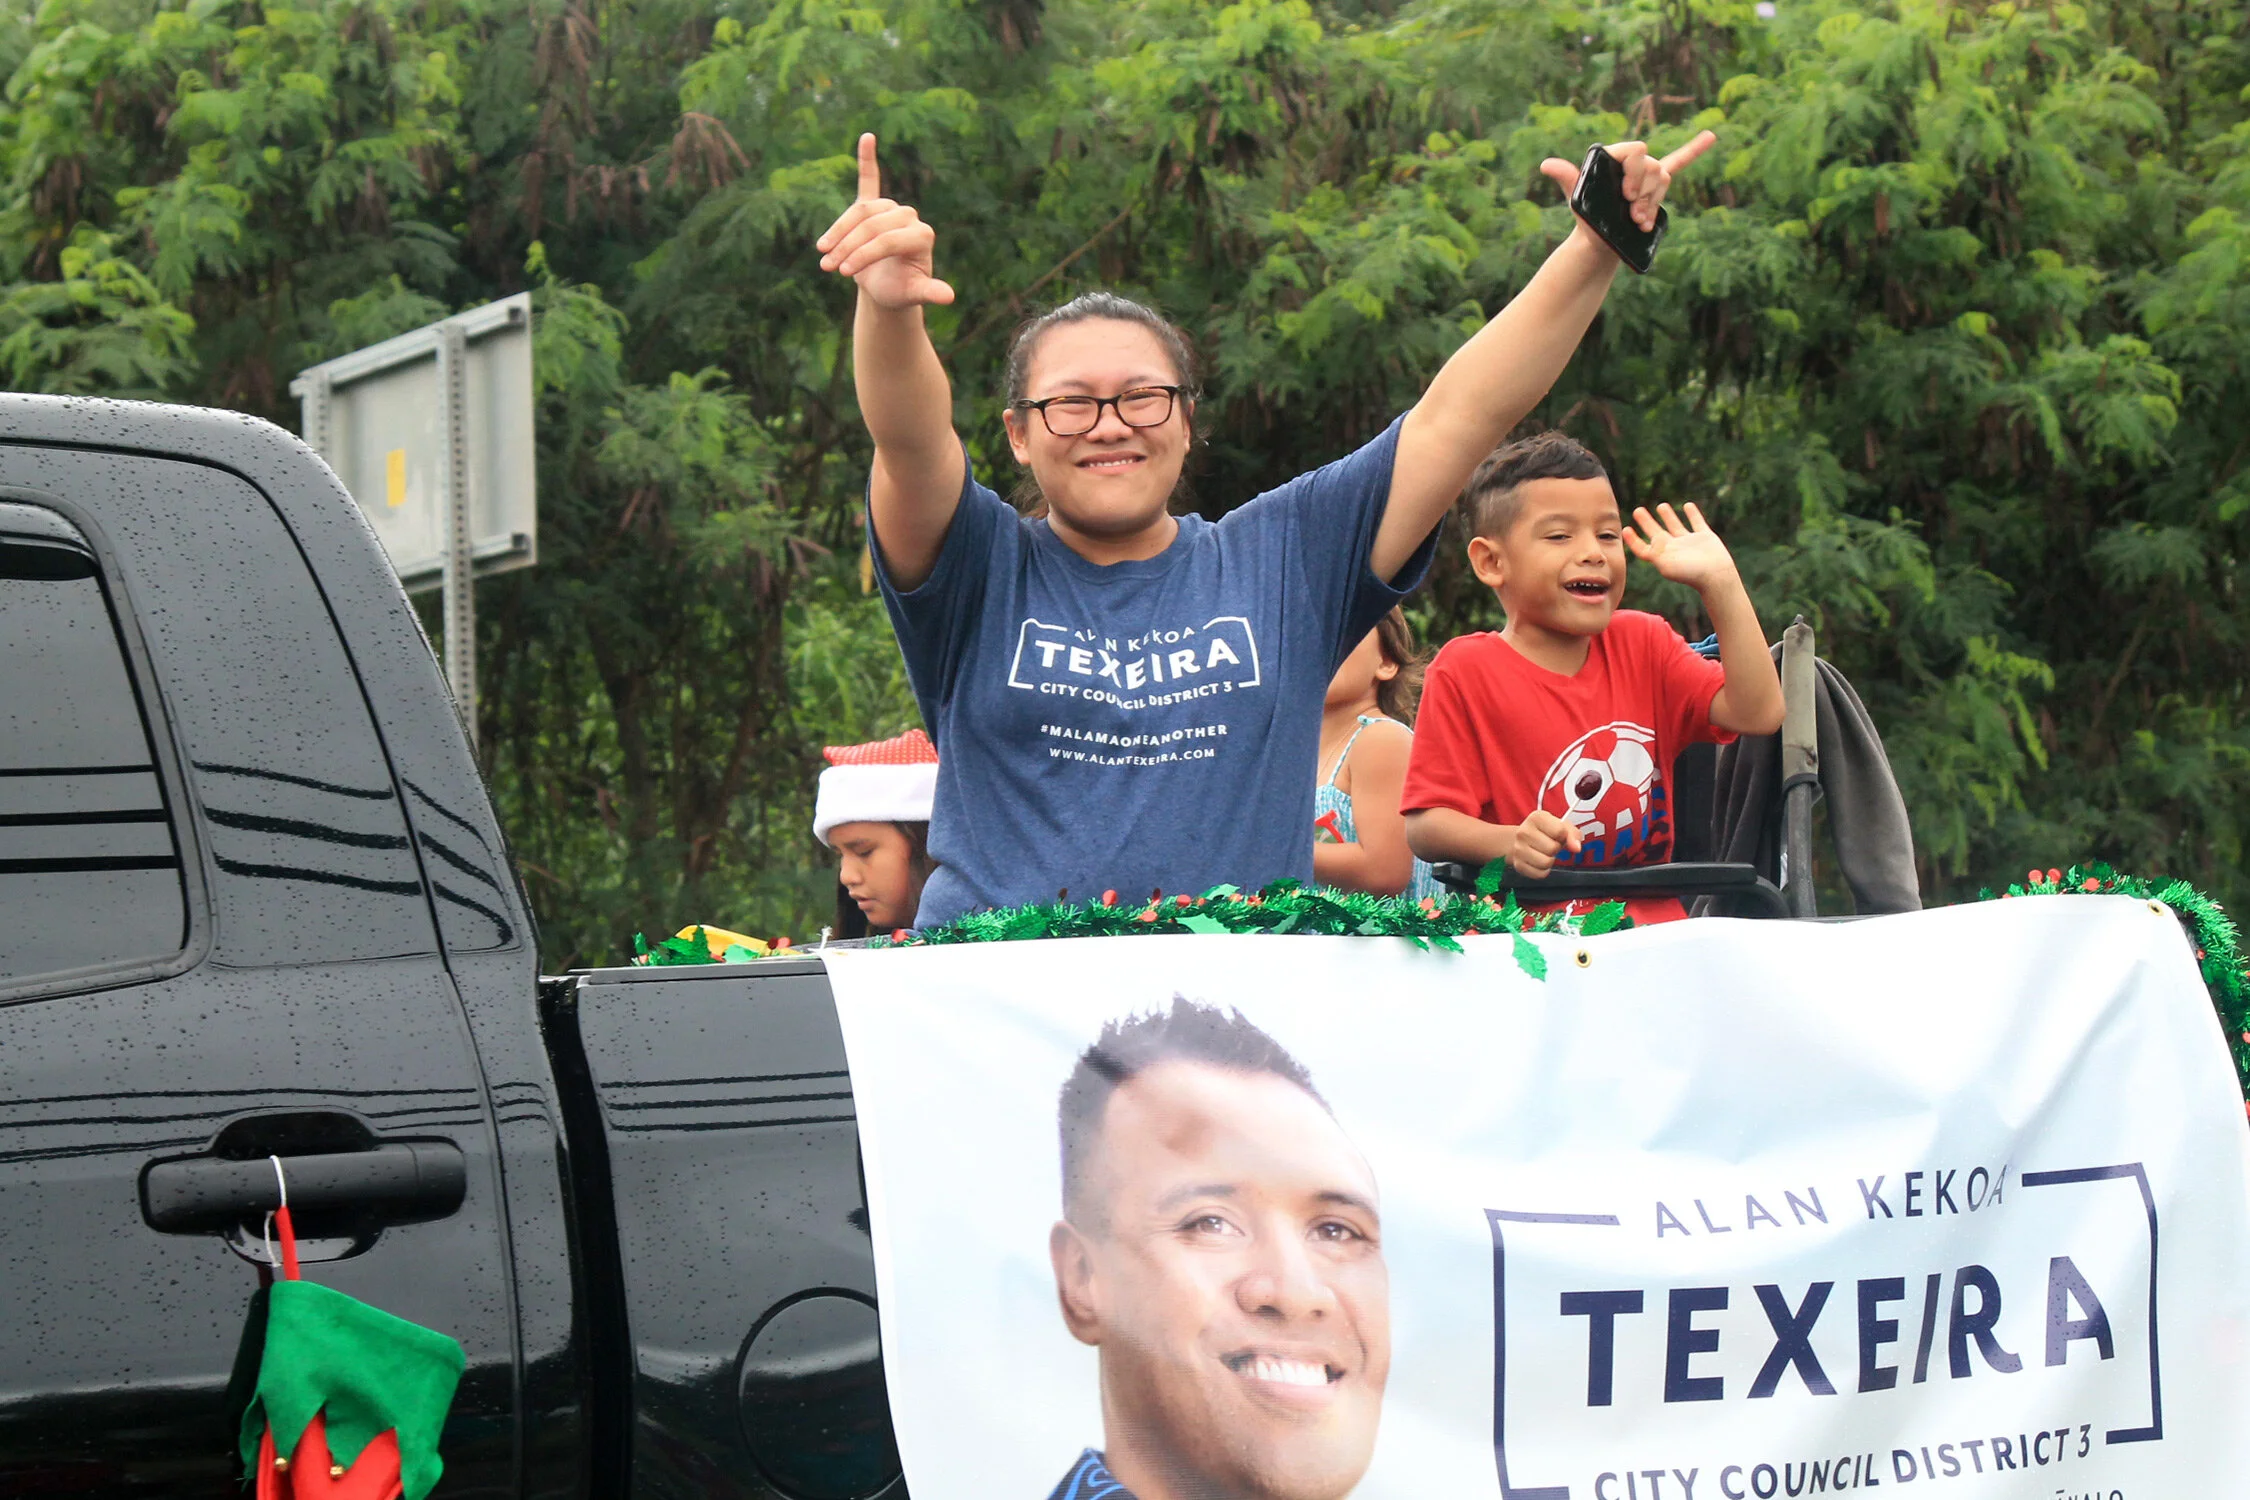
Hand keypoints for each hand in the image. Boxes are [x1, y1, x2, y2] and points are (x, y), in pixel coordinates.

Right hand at [815, 133, 954, 309]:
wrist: (887, 287)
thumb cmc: (899, 291)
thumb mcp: (912, 295)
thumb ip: (928, 292)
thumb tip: (949, 297)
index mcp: (922, 235)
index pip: (887, 240)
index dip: (863, 255)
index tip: (844, 273)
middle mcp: (909, 217)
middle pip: (871, 226)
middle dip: (847, 247)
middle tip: (828, 268)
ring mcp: (891, 210)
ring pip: (859, 213)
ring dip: (837, 232)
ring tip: (822, 255)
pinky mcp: (874, 205)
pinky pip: (870, 179)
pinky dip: (868, 159)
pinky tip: (868, 137)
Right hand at [1509, 811, 1583, 878]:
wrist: (1521, 840)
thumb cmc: (1545, 832)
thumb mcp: (1561, 826)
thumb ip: (1573, 834)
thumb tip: (1576, 847)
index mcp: (1536, 818)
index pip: (1559, 831)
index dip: (1563, 836)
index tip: (1558, 835)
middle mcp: (1524, 832)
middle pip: (1553, 848)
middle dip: (1556, 848)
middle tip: (1550, 844)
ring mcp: (1518, 849)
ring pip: (1546, 862)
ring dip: (1550, 860)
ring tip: (1545, 853)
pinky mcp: (1518, 864)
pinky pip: (1540, 874)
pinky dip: (1544, 870)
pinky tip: (1539, 861)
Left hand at [1540, 130, 1715, 233]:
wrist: (1598, 240)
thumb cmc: (1587, 218)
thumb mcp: (1578, 199)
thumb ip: (1569, 178)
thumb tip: (1547, 164)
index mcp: (1614, 157)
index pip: (1635, 151)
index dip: (1635, 172)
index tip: (1627, 195)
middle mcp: (1632, 163)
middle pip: (1653, 166)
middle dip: (1645, 191)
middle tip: (1631, 212)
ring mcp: (1646, 175)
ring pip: (1664, 179)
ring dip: (1654, 201)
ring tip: (1638, 220)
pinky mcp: (1655, 189)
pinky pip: (1679, 162)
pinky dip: (1694, 149)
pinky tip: (1710, 136)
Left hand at [1625, 501, 1741, 594]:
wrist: (1715, 575)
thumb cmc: (1689, 572)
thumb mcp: (1666, 564)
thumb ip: (1653, 552)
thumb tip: (1649, 539)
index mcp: (1662, 556)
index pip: (1644, 548)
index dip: (1633, 540)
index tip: (1626, 528)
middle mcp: (1674, 549)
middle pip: (1657, 533)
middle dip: (1647, 522)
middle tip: (1638, 510)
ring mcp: (1690, 542)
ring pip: (1675, 526)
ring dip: (1668, 516)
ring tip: (1661, 505)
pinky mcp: (1705, 537)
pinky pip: (1697, 522)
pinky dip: (1693, 514)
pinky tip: (1688, 505)